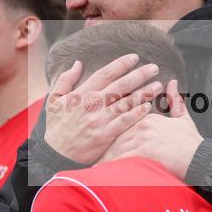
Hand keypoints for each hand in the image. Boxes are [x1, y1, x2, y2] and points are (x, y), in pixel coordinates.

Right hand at [44, 54, 164, 163]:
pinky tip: (148, 106)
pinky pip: (124, 121)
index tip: (134, 57)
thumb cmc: (57, 126)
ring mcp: (100, 120)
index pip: (105, 74)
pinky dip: (136, 113)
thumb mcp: (54, 100)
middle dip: (139, 75)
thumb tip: (77, 63)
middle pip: (120, 85)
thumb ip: (65, 80)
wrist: (56, 154)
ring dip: (143, 93)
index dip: (121, 64)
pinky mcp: (106, 135)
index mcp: (81, 94)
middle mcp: (92, 104)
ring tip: (157, 85)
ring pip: (126, 102)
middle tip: (154, 68)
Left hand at [100, 80, 203, 178]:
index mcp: (148, 117)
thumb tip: (171, 83)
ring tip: (93, 167)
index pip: (122, 122)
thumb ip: (174, 101)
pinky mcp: (143, 153)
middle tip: (92, 155)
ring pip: (116, 148)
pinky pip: (121, 160)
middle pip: (116, 136)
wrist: (200, 158)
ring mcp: (142, 139)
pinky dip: (110, 167)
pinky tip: (102, 173)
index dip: (112, 132)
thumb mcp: (183, 118)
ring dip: (104, 159)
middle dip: (104, 147)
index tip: (102, 137)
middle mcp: (142, 126)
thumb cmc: (191, 141)